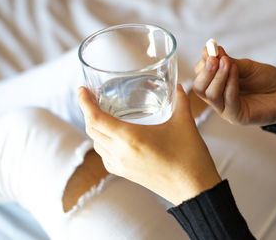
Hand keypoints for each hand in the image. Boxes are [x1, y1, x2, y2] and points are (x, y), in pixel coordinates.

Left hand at [77, 84, 221, 204]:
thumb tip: (177, 86)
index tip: (82, 90)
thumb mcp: (185, 123)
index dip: (84, 102)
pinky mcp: (126, 174)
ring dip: (95, 128)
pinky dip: (103, 144)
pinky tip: (114, 139)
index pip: (95, 119)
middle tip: (92, 98)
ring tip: (102, 115)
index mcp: (131, 138)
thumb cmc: (189, 157)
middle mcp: (121, 152)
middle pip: (92, 130)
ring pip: (97, 144)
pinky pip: (105, 157)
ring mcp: (122, 165)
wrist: (193, 189)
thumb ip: (180, 101)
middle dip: (88, 112)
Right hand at [193, 46, 275, 125]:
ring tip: (227, 62)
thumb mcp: (246, 66)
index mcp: (218, 86)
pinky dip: (230, 84)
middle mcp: (219, 99)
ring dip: (218, 76)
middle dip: (205, 72)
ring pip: (211, 95)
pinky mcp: (238, 118)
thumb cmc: (267, 79)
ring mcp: (227, 110)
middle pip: (200, 88)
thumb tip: (210, 49)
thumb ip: (228, 61)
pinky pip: (229, 102)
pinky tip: (235, 71)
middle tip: (214, 58)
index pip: (200, 77)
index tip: (210, 49)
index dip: (203, 63)